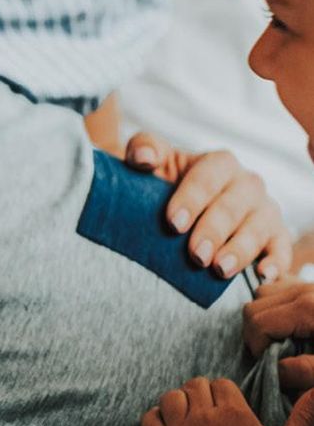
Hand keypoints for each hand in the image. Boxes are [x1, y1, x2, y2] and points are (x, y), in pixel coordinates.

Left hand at [126, 133, 290, 279]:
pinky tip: (262, 275)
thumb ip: (143, 149)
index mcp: (219, 163)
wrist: (180, 206)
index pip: (207, 178)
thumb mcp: (153, 162)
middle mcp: (247, 184)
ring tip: (219, 269)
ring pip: (258, 228)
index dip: (191, 200)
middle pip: (233, 206)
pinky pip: (281, 249)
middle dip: (213, 231)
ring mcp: (264, 210)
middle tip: (195, 255)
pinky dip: (276, 262)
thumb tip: (144, 159)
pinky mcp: (275, 236)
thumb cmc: (164, 182)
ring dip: (240, 250)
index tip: (173, 224)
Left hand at [141, 377, 313, 425]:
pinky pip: (148, 421)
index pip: (220, 384)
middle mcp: (202, 418)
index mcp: (233, 414)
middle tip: (205, 412)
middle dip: (200, 394)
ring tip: (185, 417)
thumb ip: (304, 418)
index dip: (223, 393)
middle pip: (194, 387)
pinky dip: (155, 418)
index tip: (225, 406)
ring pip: (170, 398)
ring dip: (177, 403)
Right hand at [244, 280, 313, 390]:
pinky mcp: (310, 285)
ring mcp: (307, 283)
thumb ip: (305, 372)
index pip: (257, 322)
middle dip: (257, 334)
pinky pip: (279, 286)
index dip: (258, 348)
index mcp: (309, 308)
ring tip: (285, 340)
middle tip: (277, 355)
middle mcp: (304, 289)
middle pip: (254, 306)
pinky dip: (276, 305)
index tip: (276, 366)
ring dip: (265, 317)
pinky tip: (292, 324)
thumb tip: (275, 371)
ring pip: (262, 294)